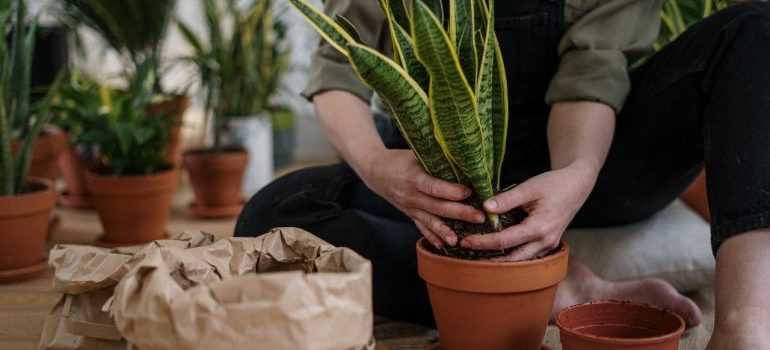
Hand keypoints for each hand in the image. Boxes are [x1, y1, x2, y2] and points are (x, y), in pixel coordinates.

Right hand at [361, 149, 485, 248]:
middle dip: (460, 213)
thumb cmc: (400, 159)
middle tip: (480, 217)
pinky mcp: (409, 215)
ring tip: (460, 240)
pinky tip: (444, 246)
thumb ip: (435, 160)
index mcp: (413, 178)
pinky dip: (432, 237)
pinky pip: (421, 228)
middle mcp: (411, 196)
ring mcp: (409, 208)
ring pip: (430, 221)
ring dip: (446, 231)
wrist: (376, 171)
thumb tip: (463, 161)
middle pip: (437, 207)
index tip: (470, 192)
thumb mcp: (415, 155)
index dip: (452, 191)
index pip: (434, 187)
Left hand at [460, 160, 598, 260]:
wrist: (577, 185)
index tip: (465, 242)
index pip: (505, 240)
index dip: (483, 242)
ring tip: (479, 256)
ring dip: (501, 260)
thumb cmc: (554, 184)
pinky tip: (498, 251)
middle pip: (512, 258)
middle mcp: (545, 241)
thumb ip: (507, 199)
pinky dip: (513, 255)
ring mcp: (549, 245)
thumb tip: (484, 208)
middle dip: (489, 258)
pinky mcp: (549, 244)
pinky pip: (529, 256)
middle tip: (467, 253)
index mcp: (539, 228)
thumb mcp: (529, 187)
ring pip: (521, 261)